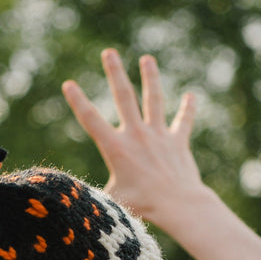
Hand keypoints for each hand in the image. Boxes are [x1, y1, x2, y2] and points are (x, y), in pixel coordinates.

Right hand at [62, 49, 204, 231]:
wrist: (178, 205)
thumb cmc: (143, 207)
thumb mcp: (112, 199)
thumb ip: (95, 193)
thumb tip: (73, 198)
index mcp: (116, 148)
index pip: (91, 120)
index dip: (78, 101)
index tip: (69, 84)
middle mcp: (137, 135)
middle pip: (124, 97)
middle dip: (115, 73)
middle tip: (109, 52)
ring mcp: (159, 136)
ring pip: (154, 100)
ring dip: (151, 78)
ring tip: (147, 59)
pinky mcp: (177, 142)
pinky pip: (184, 121)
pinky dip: (188, 109)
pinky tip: (192, 95)